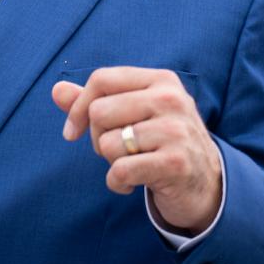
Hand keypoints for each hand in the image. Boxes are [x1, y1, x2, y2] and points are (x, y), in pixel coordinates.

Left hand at [52, 67, 223, 233]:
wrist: (207, 183)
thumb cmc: (162, 143)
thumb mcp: (134, 115)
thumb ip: (95, 101)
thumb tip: (56, 90)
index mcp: (161, 80)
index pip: (102, 79)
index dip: (78, 106)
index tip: (73, 132)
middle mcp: (171, 99)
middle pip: (99, 112)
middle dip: (98, 138)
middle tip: (118, 151)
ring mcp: (176, 131)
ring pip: (108, 144)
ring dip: (111, 163)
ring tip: (132, 164)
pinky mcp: (175, 164)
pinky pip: (120, 171)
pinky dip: (117, 183)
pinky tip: (133, 184)